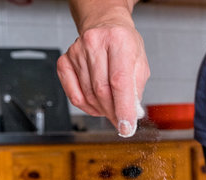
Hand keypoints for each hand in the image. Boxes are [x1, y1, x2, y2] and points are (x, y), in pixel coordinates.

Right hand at [57, 15, 149, 135]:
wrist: (105, 26)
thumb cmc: (124, 44)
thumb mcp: (140, 63)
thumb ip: (136, 89)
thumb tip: (130, 115)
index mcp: (119, 41)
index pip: (119, 81)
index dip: (123, 109)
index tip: (127, 127)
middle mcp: (95, 43)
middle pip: (102, 91)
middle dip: (113, 113)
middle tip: (121, 122)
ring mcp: (76, 52)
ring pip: (88, 95)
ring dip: (102, 110)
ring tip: (111, 108)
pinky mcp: (64, 61)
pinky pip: (74, 95)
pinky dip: (87, 106)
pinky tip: (96, 104)